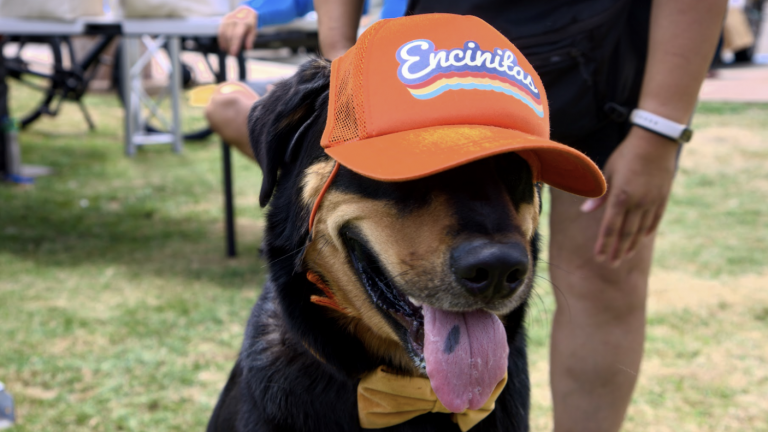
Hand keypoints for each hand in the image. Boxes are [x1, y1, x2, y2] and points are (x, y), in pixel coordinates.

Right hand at [218, 6, 257, 56]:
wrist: (246, 11)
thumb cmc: (250, 24)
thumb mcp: (254, 31)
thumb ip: (250, 39)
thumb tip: (248, 49)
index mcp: (243, 22)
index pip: (237, 35)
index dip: (234, 45)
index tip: (234, 54)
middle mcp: (234, 20)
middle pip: (229, 35)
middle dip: (230, 46)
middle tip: (232, 54)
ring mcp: (228, 19)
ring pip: (223, 34)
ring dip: (225, 44)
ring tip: (228, 51)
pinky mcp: (223, 20)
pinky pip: (220, 31)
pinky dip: (221, 40)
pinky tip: (223, 46)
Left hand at [581, 126, 678, 265]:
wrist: (656, 141)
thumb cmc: (626, 154)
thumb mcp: (608, 171)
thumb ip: (599, 194)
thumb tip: (585, 212)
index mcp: (621, 196)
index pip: (610, 227)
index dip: (604, 244)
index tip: (599, 257)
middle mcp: (638, 203)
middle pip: (626, 233)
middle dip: (617, 250)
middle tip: (611, 264)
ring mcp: (652, 201)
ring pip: (641, 230)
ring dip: (631, 244)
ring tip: (624, 256)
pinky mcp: (663, 197)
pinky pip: (655, 219)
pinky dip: (647, 231)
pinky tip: (641, 239)